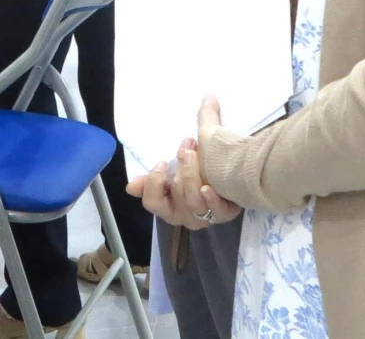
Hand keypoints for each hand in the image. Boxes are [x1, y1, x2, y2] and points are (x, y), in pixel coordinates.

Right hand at [124, 97, 240, 229]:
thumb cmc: (199, 170)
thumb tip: (130, 187)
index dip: (154, 184)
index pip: (153, 203)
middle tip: (187, 147)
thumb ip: (154, 177)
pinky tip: (209, 188)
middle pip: (176, 197)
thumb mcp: (175, 169)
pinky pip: (217, 212)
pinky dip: (211, 200)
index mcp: (169, 206)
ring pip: (193, 202)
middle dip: (181, 170)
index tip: (162, 162)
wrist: (233, 171)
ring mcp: (205, 217)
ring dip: (193, 176)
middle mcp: (185, 216)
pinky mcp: (225, 215)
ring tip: (197, 153)